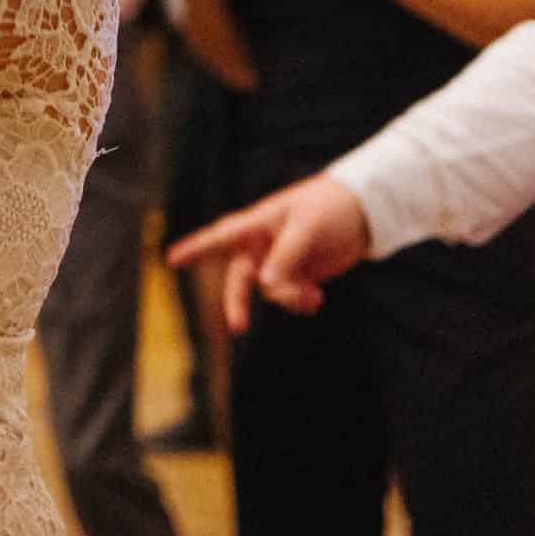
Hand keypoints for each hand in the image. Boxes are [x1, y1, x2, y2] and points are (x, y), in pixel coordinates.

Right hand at [165, 173, 372, 334]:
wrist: (365, 213)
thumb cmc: (329, 208)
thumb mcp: (306, 229)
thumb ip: (284, 257)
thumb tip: (265, 286)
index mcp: (256, 224)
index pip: (219, 237)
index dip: (194, 248)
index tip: (170, 259)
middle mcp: (262, 245)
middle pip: (239, 278)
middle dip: (237, 302)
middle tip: (238, 328)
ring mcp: (279, 261)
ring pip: (269, 292)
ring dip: (288, 299)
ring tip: (313, 296)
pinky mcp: (298, 275)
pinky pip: (289, 298)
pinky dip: (301, 303)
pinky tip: (317, 299)